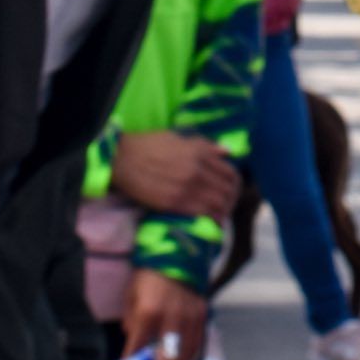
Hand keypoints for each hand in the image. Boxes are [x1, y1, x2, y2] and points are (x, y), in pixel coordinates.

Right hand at [110, 131, 238, 220]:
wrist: (124, 158)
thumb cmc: (151, 145)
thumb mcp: (181, 138)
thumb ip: (206, 146)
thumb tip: (227, 151)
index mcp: (200, 154)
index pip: (230, 173)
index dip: (235, 184)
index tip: (232, 190)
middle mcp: (197, 171)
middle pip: (227, 190)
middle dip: (231, 199)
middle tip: (228, 205)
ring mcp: (186, 188)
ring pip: (217, 204)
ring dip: (223, 211)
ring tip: (221, 215)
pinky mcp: (173, 203)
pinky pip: (201, 213)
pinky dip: (210, 218)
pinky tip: (212, 221)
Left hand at [120, 270, 206, 359]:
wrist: (176, 253)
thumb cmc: (148, 276)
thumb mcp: (131, 298)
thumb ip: (132, 325)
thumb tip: (135, 350)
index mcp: (150, 312)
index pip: (138, 350)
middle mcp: (173, 317)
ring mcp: (191, 317)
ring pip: (185, 357)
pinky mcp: (202, 316)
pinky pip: (196, 346)